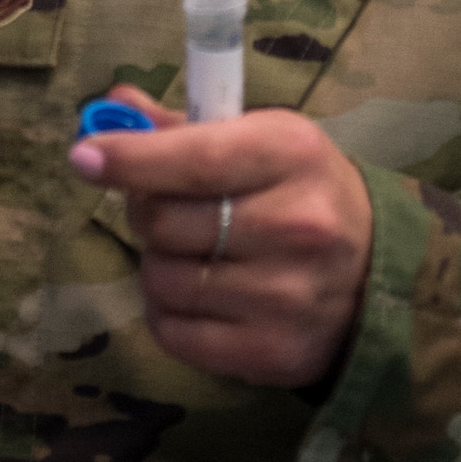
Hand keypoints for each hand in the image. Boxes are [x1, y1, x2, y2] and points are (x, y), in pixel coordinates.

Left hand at [69, 89, 372, 386]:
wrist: (377, 274)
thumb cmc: (302, 190)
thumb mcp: (261, 138)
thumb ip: (182, 126)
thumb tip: (107, 109)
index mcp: (291, 154)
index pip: (195, 158)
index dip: (130, 158)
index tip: (83, 156)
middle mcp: (295, 225)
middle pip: (165, 220)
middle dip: (144, 209)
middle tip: (160, 205)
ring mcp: (286, 296)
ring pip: (163, 278)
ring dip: (156, 262)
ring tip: (189, 251)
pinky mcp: (273, 352)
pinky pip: (174, 332)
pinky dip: (167, 311)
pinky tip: (197, 293)